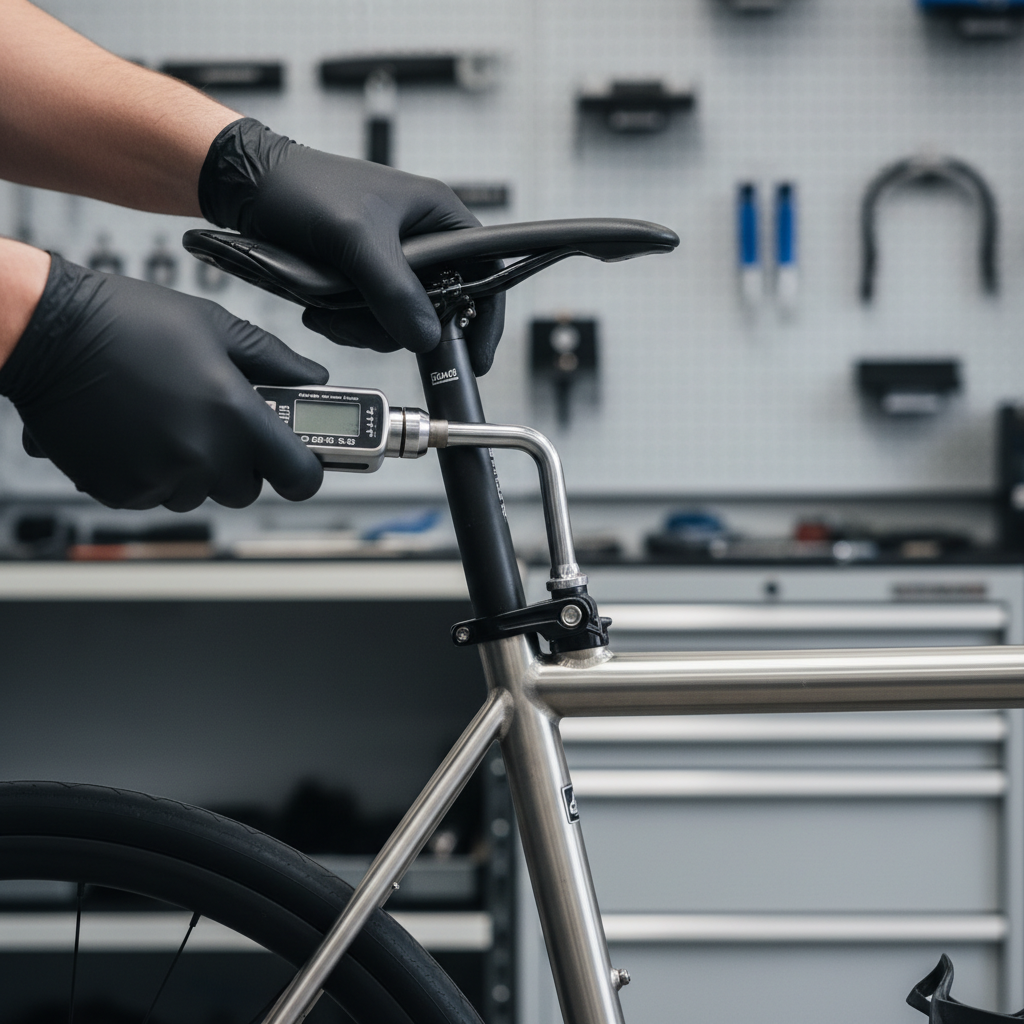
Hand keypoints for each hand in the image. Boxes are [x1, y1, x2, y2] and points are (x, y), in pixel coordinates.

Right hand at [0, 253, 328, 510]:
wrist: (45, 331)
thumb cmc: (128, 320)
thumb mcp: (214, 325)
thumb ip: (273, 360)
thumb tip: (313, 377)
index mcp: (235, 416)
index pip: (299, 475)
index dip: (304, 471)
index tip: (300, 463)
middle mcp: (201, 455)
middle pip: (245, 489)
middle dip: (239, 464)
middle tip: (216, 425)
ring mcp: (159, 477)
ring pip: (197, 495)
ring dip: (192, 470)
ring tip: (167, 420)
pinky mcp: (119, 491)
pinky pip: (154, 496)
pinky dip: (151, 473)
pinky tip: (137, 432)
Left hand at [198, 118, 504, 375]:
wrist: (247, 189)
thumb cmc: (303, 188)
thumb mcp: (355, 238)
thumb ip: (394, 289)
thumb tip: (425, 336)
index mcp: (438, 215)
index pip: (486, 271)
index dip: (485, 315)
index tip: (474, 356)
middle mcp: (422, 241)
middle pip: (441, 308)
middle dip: (402, 326)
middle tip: (366, 324)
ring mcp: (392, 264)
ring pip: (402, 322)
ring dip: (365, 327)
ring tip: (330, 310)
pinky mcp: (364, 281)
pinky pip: (371, 321)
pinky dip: (348, 325)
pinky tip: (322, 310)